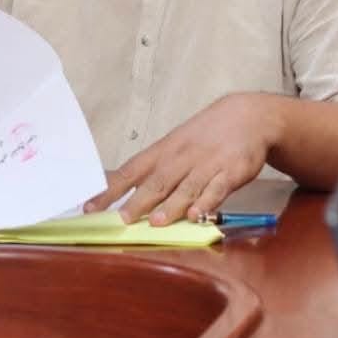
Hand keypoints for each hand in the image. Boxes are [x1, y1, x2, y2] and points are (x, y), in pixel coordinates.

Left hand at [83, 93, 280, 225]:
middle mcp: (182, 157)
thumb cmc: (204, 136)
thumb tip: (121, 194)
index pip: (130, 171)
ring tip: (156, 222)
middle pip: (157, 181)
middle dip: (139, 201)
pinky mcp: (232, 171)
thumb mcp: (175, 146)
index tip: (90, 207)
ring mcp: (207, 164)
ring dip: (171, 205)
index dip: (110, 190)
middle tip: (122, 220)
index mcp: (164, 151)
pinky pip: (218, 188)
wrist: (248, 116)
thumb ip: (153, 171)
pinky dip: (207, 202)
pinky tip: (197, 214)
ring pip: (186, 187)